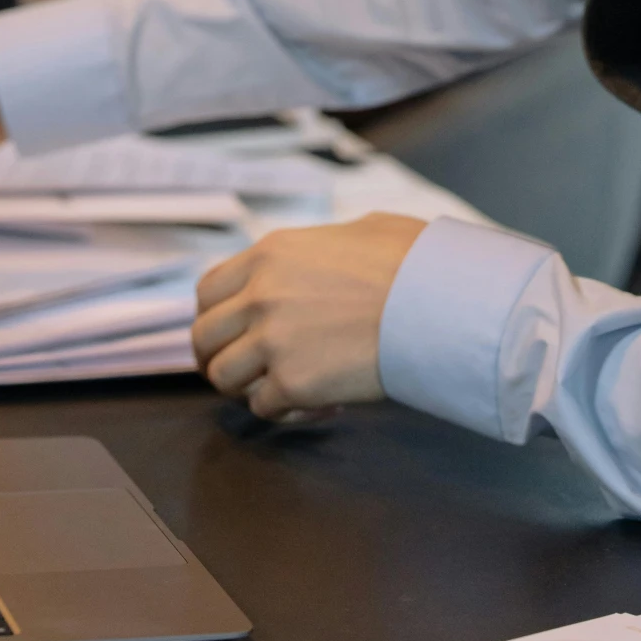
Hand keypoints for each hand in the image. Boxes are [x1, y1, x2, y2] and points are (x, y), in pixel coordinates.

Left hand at [192, 215, 425, 420]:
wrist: (437, 303)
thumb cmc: (412, 263)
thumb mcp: (360, 230)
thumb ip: (325, 247)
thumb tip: (336, 252)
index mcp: (269, 254)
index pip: (208, 291)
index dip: (215, 317)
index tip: (230, 334)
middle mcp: (258, 295)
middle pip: (204, 337)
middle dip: (218, 358)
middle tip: (244, 372)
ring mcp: (272, 340)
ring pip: (224, 377)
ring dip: (249, 387)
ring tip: (284, 388)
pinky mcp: (293, 382)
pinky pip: (263, 406)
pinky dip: (284, 410)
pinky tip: (318, 402)